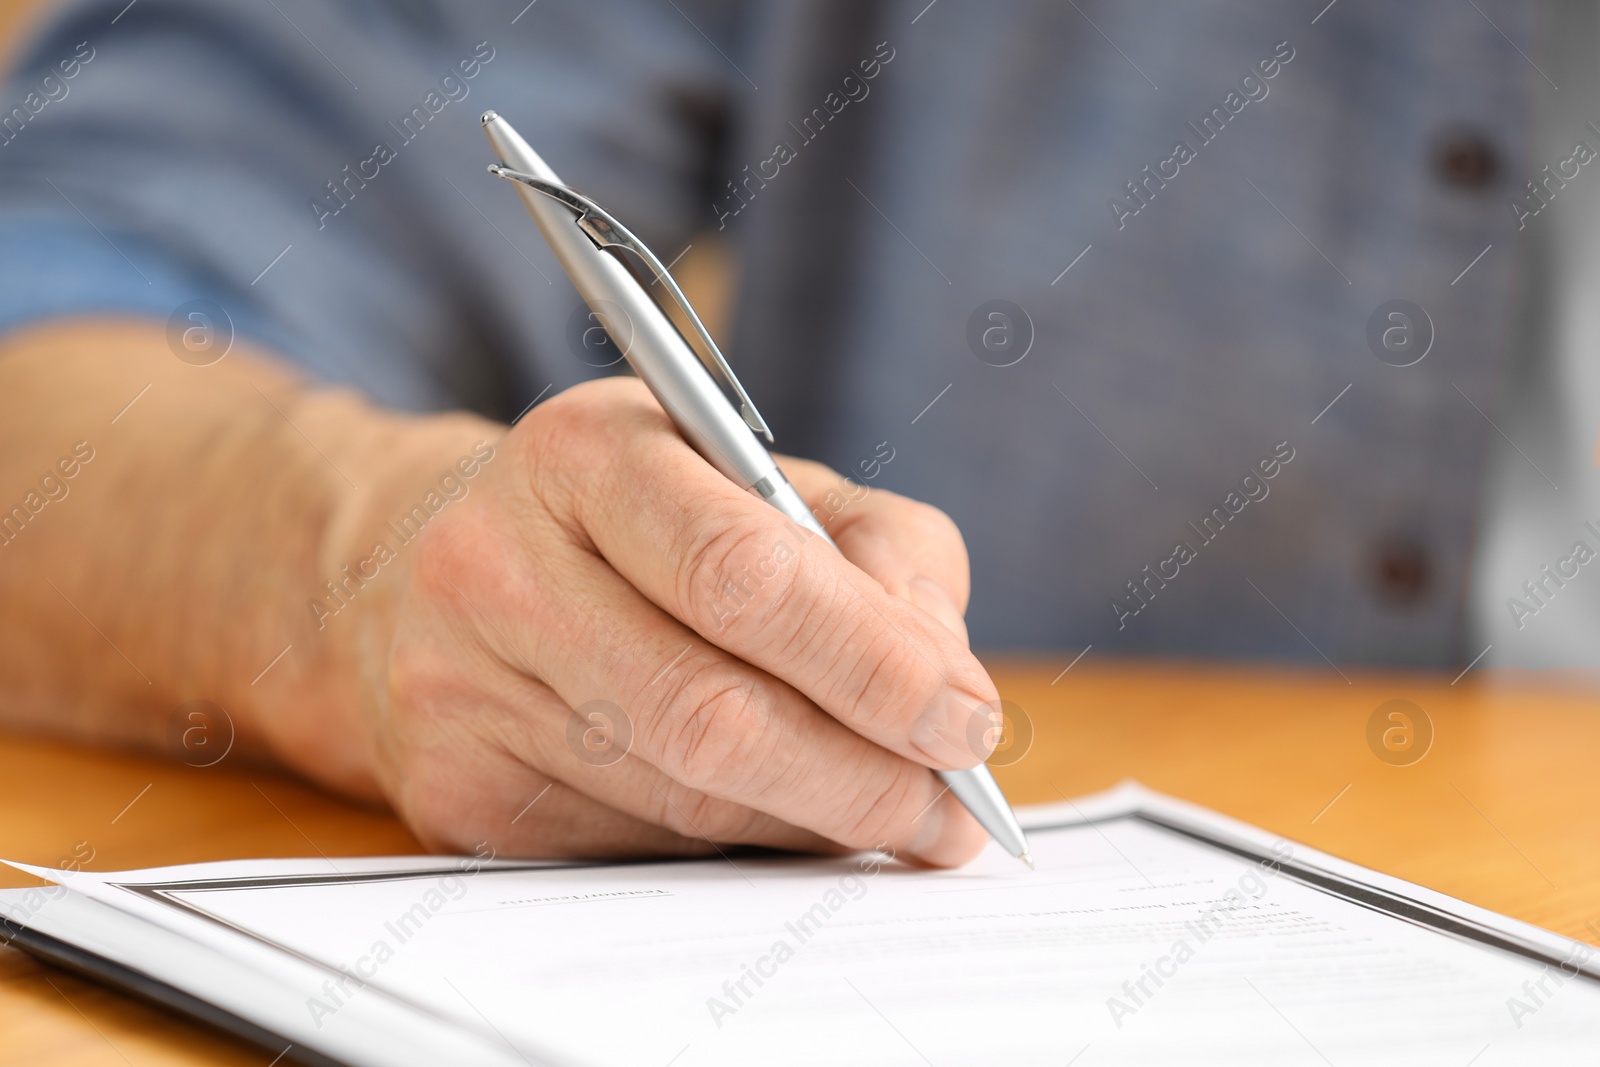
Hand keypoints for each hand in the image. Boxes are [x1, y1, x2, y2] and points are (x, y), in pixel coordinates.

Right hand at [335, 377, 1002, 865]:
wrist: (440, 569)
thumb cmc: (644, 520)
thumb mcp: (764, 479)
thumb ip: (881, 552)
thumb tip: (948, 687)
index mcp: (585, 455)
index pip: (741, 571)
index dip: (871, 660)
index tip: (967, 720)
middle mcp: (497, 568)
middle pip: (709, 713)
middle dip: (861, 776)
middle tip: (952, 812)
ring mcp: (458, 692)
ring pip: (682, 800)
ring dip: (813, 822)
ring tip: (890, 812)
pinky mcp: (455, 794)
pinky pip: (638, 851)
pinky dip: (738, 848)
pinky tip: (781, 817)